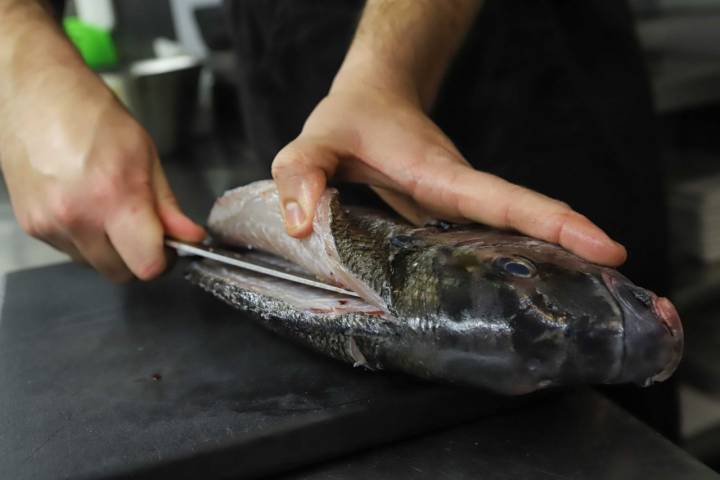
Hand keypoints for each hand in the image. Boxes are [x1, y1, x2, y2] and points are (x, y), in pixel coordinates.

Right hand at [0, 83, 204, 280]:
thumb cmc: (90, 114)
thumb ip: (167, 205)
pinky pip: (72, 252)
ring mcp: (50, 225)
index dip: (165, 260)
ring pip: (97, 265)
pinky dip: (87, 240)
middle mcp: (77, 217)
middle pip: (122, 273)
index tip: (171, 247)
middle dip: (140, 258)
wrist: (35, 94)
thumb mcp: (145, 155)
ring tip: (112, 210)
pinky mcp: (32, 226)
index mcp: (112, 196)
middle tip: (147, 230)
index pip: (147, 265)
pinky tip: (87, 207)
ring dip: (113, 250)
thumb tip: (189, 236)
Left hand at [271, 84, 626, 266]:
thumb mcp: (314, 142)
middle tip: (618, 285)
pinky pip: (483, 243)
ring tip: (583, 303)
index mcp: (440, 174)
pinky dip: (508, 265)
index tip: (606, 246)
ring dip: (548, 262)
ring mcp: (455, 208)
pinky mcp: (446, 218)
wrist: (372, 99)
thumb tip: (302, 225)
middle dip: (572, 249)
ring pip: (509, 235)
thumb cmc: (349, 120)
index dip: (556, 222)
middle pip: (524, 222)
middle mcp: (458, 193)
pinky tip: (516, 297)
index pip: (506, 200)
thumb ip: (302, 176)